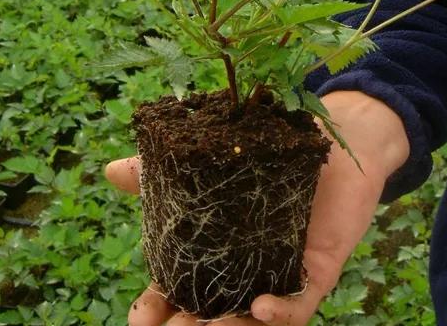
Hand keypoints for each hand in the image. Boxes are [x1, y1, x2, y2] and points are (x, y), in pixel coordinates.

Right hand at [105, 90, 408, 325]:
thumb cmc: (272, 150)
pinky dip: (280, 312)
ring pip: (250, 317)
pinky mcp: (317, 268)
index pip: (181, 284)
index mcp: (219, 245)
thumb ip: (168, 167)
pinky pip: (300, 303)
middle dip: (184, 325)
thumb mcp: (218, 154)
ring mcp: (280, 269)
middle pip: (210, 310)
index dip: (158, 304)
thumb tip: (113, 170)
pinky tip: (258, 308)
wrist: (333, 139)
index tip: (140, 315)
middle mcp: (246, 265)